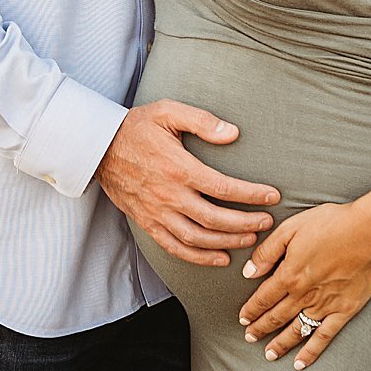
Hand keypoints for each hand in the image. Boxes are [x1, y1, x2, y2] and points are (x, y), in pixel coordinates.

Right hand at [95, 100, 279, 266]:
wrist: (98, 147)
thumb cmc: (136, 126)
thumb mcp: (168, 112)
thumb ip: (202, 121)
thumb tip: (233, 133)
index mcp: (179, 168)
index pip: (224, 188)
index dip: (252, 195)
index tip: (272, 196)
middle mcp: (169, 195)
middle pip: (216, 219)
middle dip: (246, 224)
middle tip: (266, 222)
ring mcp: (157, 212)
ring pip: (199, 238)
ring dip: (228, 242)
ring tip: (250, 239)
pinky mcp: (147, 222)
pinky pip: (175, 247)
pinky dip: (200, 258)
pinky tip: (219, 257)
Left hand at [237, 193, 370, 367]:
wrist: (370, 232)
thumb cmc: (332, 224)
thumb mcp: (291, 228)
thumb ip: (268, 251)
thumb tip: (249, 271)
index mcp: (289, 274)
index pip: (263, 297)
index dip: (251, 309)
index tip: (242, 318)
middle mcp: (304, 294)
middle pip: (276, 316)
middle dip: (260, 328)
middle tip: (249, 337)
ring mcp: (325, 305)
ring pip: (296, 330)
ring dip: (280, 343)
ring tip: (268, 353)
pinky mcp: (345, 311)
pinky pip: (324, 337)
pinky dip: (310, 352)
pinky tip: (300, 363)